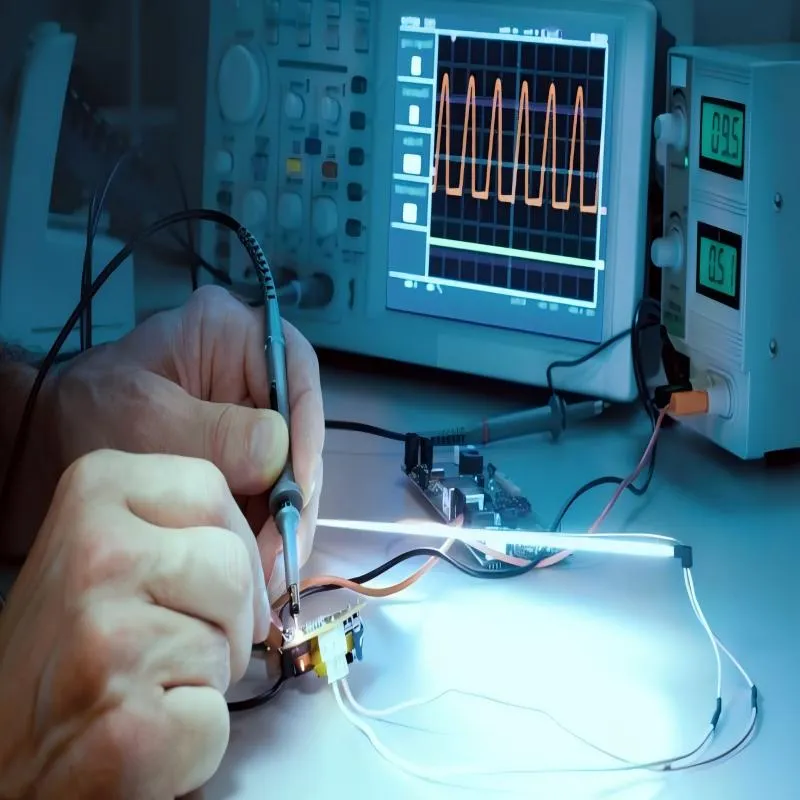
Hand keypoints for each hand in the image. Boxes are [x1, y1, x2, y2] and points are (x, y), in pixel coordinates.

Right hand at [0, 450, 269, 797]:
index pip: (213, 489)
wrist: (8, 753)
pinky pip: (216, 713)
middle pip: (234, 561)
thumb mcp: (114, 546)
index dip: (230, 545)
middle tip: (172, 647)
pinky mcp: (127, 719)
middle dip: (228, 614)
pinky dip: (195, 735)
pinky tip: (141, 731)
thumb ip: (186, 524)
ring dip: (210, 671)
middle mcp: (96, 548)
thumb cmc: (73, 650)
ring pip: (233, 632)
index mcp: (97, 487)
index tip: (205, 585)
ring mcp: (109, 631)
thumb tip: (282, 534)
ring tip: (149, 685)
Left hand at [20, 286, 323, 595]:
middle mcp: (247, 373)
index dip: (309, 426)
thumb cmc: (86, 419)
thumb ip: (214, 433)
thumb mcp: (144, 420)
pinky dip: (266, 530)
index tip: (300, 485)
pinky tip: (259, 565)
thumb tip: (279, 452)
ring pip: (289, 467)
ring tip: (271, 570)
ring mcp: (245, 418)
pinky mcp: (239, 457)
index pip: (294, 366)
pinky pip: (268, 492)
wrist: (46, 455)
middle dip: (296, 492)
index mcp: (226, 332)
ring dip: (285, 521)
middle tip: (285, 547)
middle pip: (299, 427)